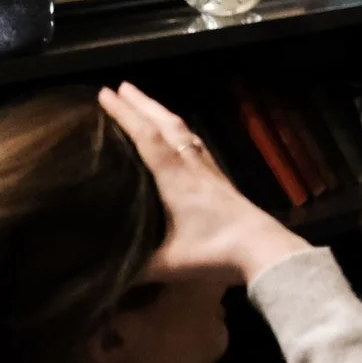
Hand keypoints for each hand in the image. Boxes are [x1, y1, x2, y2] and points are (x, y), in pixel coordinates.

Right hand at [102, 83, 308, 286]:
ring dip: (163, 114)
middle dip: (143, 104)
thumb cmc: (215, 253)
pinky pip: (198, 146)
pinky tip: (182, 136)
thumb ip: (132, 268)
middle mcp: (194, 168)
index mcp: (176, 180)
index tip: (106, 94)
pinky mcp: (223, 181)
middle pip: (168, 126)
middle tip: (122, 86)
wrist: (264, 250)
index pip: (148, 138)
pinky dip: (183, 133)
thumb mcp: (167, 264)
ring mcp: (211, 172)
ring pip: (185, 132)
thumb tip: (97, 276)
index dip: (126, 115)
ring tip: (146, 104)